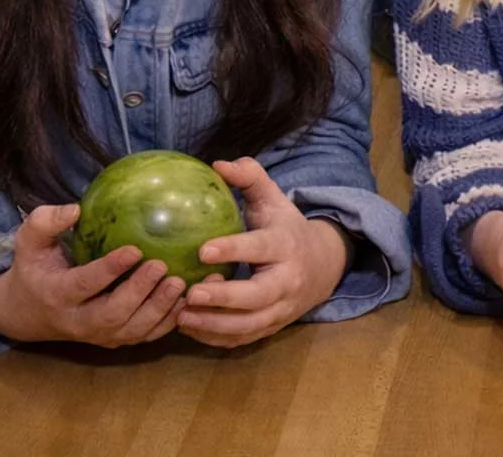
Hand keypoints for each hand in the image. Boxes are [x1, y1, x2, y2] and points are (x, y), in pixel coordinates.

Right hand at [0, 204, 185, 347]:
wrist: (28, 312)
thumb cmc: (35, 267)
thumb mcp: (29, 242)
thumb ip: (46, 222)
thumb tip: (75, 209)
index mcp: (57, 294)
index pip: (84, 285)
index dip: (109, 270)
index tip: (134, 249)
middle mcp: (78, 321)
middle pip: (111, 315)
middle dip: (138, 293)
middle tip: (161, 266)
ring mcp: (99, 335)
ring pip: (131, 331)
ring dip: (159, 310)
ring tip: (180, 283)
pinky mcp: (116, 340)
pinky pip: (144, 337)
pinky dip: (168, 322)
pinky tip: (187, 299)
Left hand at [174, 158, 350, 348]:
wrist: (322, 267)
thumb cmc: (285, 228)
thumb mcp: (273, 199)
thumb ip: (250, 177)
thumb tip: (217, 164)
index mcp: (285, 245)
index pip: (260, 248)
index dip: (233, 250)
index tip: (202, 250)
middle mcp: (287, 280)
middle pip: (257, 295)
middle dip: (224, 297)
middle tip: (190, 293)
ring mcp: (281, 308)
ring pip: (250, 324)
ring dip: (214, 324)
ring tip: (181, 315)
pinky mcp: (272, 327)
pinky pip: (244, 339)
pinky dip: (216, 338)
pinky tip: (189, 327)